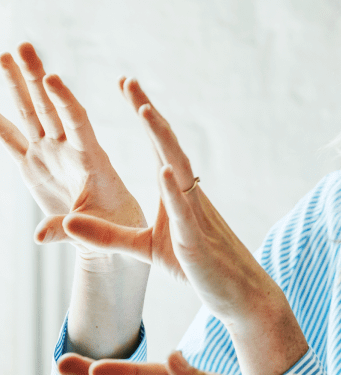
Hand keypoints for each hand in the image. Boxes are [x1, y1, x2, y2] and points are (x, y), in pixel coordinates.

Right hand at [0, 43, 145, 253]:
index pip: (77, 123)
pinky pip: (10, 139)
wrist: (109, 233)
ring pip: (30, 114)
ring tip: (5, 54)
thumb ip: (69, 230)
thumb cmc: (114, 228)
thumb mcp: (99, 232)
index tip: (53, 78)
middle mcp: (69, 150)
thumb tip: (39, 237)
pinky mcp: (33, 165)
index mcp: (92, 159)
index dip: (65, 101)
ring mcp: (49, 154)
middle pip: (50, 107)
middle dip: (36, 77)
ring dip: (17, 86)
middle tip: (24, 46)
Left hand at [64, 81, 307, 374]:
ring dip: (162, 140)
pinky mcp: (196, 241)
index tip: (127, 85)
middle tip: (129, 81)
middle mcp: (188, 195)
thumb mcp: (145, 248)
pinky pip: (185, 212)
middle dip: (148, 112)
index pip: (158, 146)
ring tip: (144, 111)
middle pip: (168, 146)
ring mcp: (195, 215)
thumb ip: (107, 235)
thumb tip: (68, 221)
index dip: (144, 115)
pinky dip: (174, 190)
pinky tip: (164, 170)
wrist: (239, 293)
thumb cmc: (197, 267)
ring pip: (179, 169)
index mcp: (176, 193)